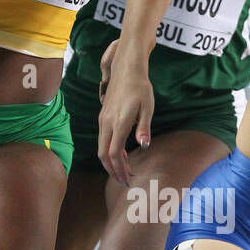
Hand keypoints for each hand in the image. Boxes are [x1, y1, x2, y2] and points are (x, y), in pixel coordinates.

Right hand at [97, 48, 153, 185]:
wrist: (127, 68)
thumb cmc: (140, 87)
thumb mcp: (147, 108)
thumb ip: (144, 128)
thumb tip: (144, 146)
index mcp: (119, 123)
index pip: (113, 153)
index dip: (119, 169)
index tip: (126, 180)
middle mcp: (107, 123)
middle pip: (103, 154)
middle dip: (112, 170)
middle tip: (124, 181)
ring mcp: (103, 120)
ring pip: (101, 147)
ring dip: (111, 161)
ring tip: (125, 170)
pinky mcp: (103, 117)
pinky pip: (103, 138)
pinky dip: (110, 150)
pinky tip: (121, 153)